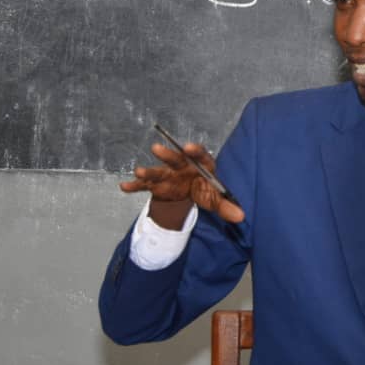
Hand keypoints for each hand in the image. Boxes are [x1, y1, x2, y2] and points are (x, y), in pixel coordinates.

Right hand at [119, 142, 244, 225]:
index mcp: (200, 164)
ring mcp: (168, 174)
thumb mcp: (215, 198)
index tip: (189, 147)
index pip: (200, 156)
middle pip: (175, 159)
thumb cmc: (205, 189)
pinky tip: (124, 187)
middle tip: (156, 148)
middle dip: (166, 155)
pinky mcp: (156, 184)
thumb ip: (225, 205)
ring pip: (158, 171)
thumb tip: (241, 217)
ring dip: (148, 172)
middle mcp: (182, 166)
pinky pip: (144, 185)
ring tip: (138, 171)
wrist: (188, 192)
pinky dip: (134, 186)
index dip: (195, 151)